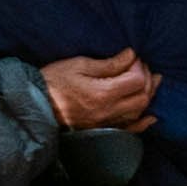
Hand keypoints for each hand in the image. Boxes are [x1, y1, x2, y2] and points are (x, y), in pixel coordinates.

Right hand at [39, 53, 154, 131]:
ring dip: (147, 95)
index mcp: (103, 93)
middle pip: (143, 97)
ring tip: (147, 81)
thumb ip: (109, 63)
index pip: (137, 80)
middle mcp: (109, 111)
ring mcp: (106, 123)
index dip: (140, 65)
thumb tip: (131, 56)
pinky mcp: (102, 129)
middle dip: (147, 79)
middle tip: (141, 66)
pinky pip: (129, 130)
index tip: (133, 57)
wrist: (36, 106)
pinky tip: (150, 116)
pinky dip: (143, 123)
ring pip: (139, 111)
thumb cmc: (54, 82)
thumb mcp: (79, 65)